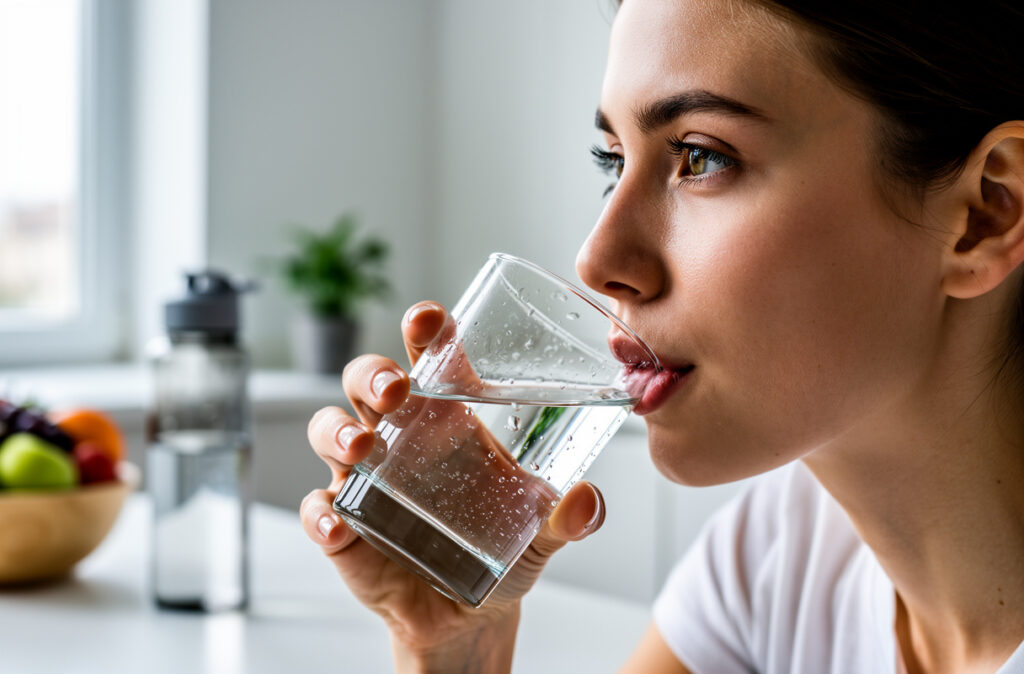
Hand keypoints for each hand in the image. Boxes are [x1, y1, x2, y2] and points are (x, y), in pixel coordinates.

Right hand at [300, 301, 606, 670]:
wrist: (470, 617)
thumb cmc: (502, 551)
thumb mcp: (541, 531)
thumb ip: (567, 517)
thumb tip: (586, 500)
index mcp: (447, 418)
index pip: (430, 358)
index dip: (425, 330)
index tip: (429, 320)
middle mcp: (400, 437)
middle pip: (367, 380)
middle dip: (374, 374)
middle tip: (396, 389)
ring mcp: (365, 479)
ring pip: (330, 430)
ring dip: (338, 430)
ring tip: (362, 446)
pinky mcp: (344, 526)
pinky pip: (318, 509)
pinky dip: (321, 514)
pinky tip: (337, 524)